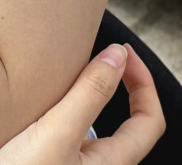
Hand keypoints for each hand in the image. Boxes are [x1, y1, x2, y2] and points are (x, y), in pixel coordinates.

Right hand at [0, 43, 165, 164]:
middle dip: (118, 84)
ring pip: (95, 129)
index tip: (121, 51)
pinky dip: (65, 111)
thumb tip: (119, 54)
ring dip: (88, 97)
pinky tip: (38, 100)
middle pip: (126, 125)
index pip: (149, 121)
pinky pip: (69, 136)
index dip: (143, 82)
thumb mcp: (56, 132)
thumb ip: (89, 93)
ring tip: (64, 71)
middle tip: (102, 52)